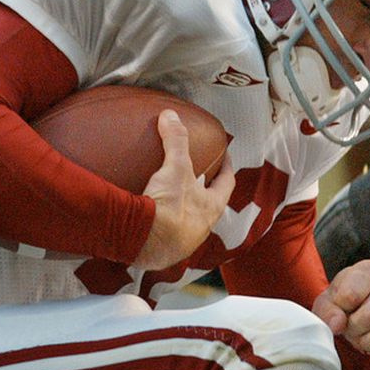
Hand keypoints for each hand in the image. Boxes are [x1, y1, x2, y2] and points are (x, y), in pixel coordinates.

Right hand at [134, 110, 236, 270]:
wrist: (143, 243)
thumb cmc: (169, 207)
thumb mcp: (175, 168)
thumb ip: (175, 140)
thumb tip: (170, 115)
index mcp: (212, 207)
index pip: (226, 184)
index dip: (226, 169)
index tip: (226, 159)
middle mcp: (202, 228)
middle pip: (209, 206)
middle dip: (204, 192)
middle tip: (197, 178)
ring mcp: (183, 243)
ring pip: (188, 224)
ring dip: (182, 212)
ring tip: (171, 200)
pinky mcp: (162, 254)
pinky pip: (165, 236)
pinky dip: (160, 227)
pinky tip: (149, 220)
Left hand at [313, 259, 369, 360]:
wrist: (354, 318)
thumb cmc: (340, 306)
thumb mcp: (326, 304)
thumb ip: (328, 311)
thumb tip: (338, 324)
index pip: (353, 293)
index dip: (341, 308)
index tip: (339, 309)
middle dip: (355, 328)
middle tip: (348, 328)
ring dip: (368, 341)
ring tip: (360, 337)